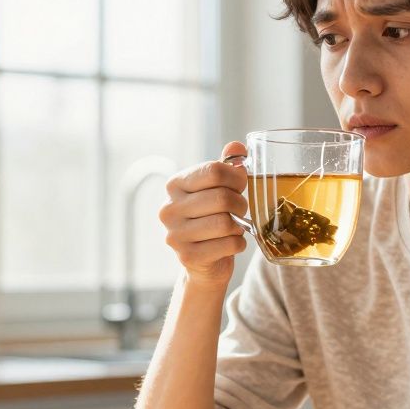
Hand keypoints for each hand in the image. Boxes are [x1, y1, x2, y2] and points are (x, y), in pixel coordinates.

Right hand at [161, 141, 249, 287]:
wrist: (203, 261)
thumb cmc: (212, 218)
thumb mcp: (216, 189)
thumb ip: (225, 167)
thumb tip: (237, 147)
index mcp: (175, 185)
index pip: (213, 171)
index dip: (236, 177)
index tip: (240, 185)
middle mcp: (169, 208)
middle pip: (222, 198)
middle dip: (240, 204)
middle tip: (240, 210)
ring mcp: (175, 234)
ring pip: (225, 223)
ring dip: (239, 226)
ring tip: (235, 227)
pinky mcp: (187, 256)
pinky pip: (227, 245)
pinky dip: (238, 244)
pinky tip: (232, 243)